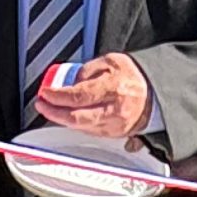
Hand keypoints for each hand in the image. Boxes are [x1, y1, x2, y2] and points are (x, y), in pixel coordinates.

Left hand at [35, 53, 152, 139]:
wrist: (154, 93)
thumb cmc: (133, 76)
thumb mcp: (110, 61)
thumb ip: (87, 70)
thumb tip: (68, 83)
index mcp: (114, 88)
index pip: (78, 96)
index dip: (57, 96)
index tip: (45, 93)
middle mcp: (114, 111)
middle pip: (76, 118)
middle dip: (53, 113)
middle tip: (42, 104)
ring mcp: (115, 126)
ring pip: (80, 127)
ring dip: (62, 119)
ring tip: (52, 108)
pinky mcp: (114, 135)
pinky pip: (89, 131)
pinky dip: (75, 124)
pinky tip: (68, 115)